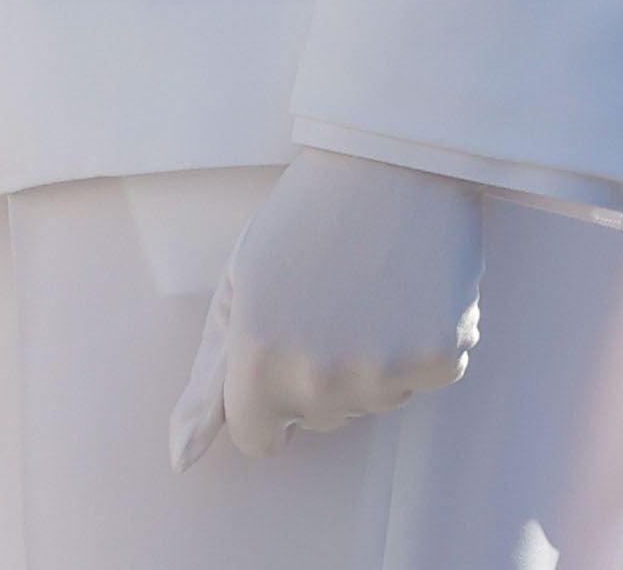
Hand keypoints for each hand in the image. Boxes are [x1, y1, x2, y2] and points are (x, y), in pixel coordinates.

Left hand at [168, 147, 486, 466]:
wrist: (389, 161)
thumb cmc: (303, 222)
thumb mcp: (237, 292)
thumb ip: (208, 385)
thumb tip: (181, 461)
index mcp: (258, 360)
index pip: (257, 439)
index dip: (264, 395)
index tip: (280, 343)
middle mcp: (318, 378)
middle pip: (318, 420)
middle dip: (319, 374)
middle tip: (328, 296)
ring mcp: (382, 371)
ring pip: (374, 401)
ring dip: (371, 359)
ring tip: (368, 287)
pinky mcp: (440, 358)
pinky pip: (426, 378)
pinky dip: (422, 343)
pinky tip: (411, 288)